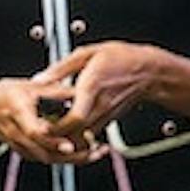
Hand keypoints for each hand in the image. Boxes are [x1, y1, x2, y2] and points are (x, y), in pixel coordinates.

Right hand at [0, 77, 94, 166]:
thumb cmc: (6, 96)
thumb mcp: (30, 86)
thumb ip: (55, 90)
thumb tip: (79, 90)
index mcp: (18, 112)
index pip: (34, 131)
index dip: (52, 140)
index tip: (69, 144)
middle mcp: (18, 132)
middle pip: (44, 151)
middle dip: (70, 155)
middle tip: (93, 151)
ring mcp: (20, 145)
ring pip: (46, 158)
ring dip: (71, 159)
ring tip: (94, 153)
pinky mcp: (25, 151)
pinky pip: (45, 158)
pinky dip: (63, 158)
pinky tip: (81, 153)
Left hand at [32, 41, 163, 156]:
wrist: (149, 72)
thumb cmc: (122, 59)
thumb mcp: (88, 53)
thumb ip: (61, 68)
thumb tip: (40, 78)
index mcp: (92, 87)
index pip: (75, 117)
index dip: (58, 127)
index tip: (42, 125)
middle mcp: (100, 105)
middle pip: (74, 132)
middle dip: (56, 135)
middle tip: (40, 128)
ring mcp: (105, 115)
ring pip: (81, 136)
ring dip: (65, 136)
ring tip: (51, 127)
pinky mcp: (108, 120)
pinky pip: (89, 133)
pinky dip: (77, 133)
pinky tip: (68, 124)